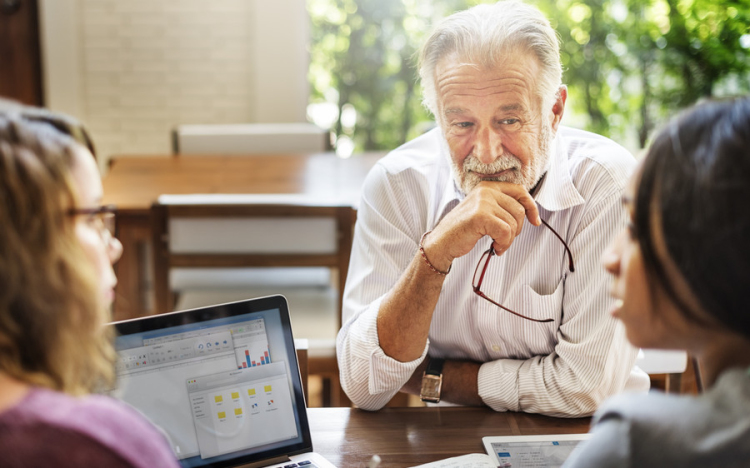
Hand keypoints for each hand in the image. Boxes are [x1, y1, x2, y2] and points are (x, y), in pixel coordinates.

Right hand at [423, 181, 540, 268]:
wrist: (442, 242)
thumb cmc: (463, 230)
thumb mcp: (484, 211)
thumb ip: (502, 207)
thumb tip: (529, 213)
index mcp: (488, 187)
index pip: (520, 191)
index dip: (531, 207)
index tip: (535, 221)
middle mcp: (485, 191)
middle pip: (519, 210)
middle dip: (516, 230)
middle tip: (504, 239)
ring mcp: (482, 202)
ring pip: (513, 223)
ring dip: (508, 240)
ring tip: (497, 244)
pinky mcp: (480, 216)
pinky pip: (506, 232)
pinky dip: (503, 244)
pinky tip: (495, 248)